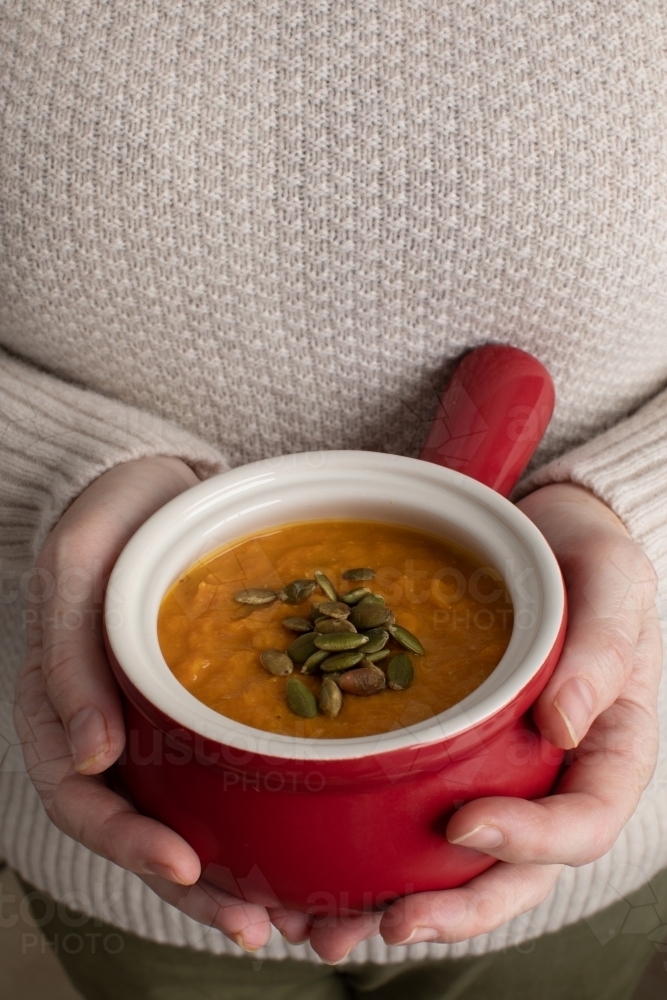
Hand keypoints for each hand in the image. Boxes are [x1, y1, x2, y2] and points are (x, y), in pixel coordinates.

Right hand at [13, 457, 310, 951]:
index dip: (131, 845)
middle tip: (266, 927)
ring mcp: (169, 726)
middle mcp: (118, 736)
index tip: (187, 864)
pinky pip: (243, 768)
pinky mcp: (216, 708)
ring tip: (306, 916)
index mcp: (67, 716)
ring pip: (202, 817)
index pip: (86, 803)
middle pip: (152, 833)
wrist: (154, 486)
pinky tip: (322, 840)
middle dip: (204, 890)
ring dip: (248, 873)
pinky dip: (277, 812)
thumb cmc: (102, 522)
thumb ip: (71, 661)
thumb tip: (94, 760)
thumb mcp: (72, 573)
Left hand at [303, 483, 661, 961]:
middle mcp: (553, 777)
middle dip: (455, 907)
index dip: (528, 842)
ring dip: (400, 900)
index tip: (465, 826)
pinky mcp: (450, 753)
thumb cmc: (590, 560)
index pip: (582, 823)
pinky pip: (416, 807)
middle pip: (516, 870)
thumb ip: (602, 650)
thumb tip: (563, 725)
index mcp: (607, 751)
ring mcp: (501, 771)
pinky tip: (315, 864)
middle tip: (390, 923)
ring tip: (328, 926)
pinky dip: (371, 844)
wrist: (543, 535)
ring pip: (460, 860)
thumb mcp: (612, 585)